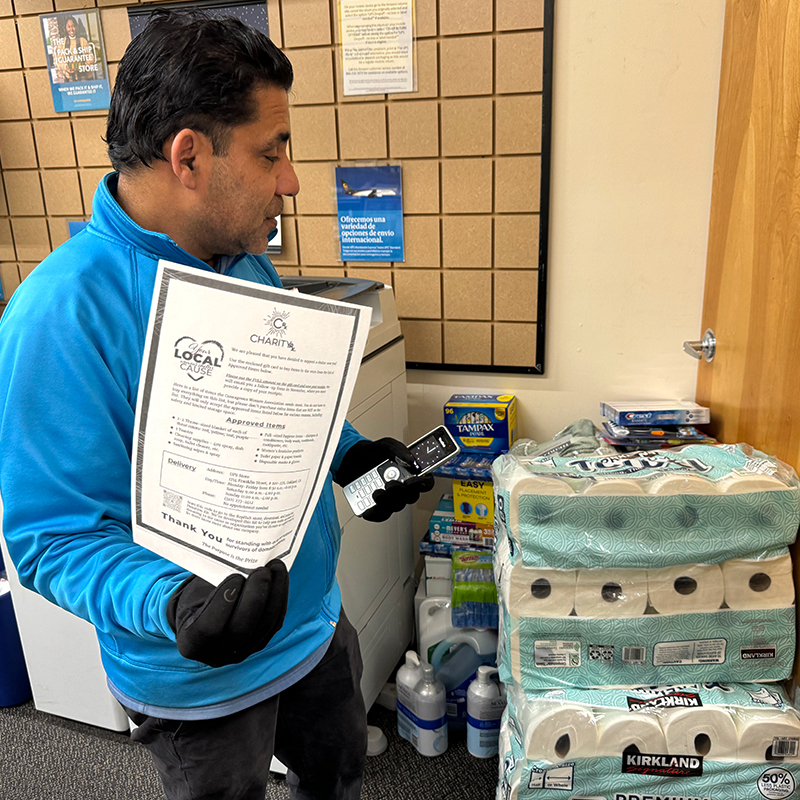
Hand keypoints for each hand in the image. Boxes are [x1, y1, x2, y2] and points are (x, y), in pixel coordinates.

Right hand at [167, 560, 288, 667]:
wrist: (204, 616)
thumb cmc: (197, 599)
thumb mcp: (195, 594)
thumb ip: (212, 585)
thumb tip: (239, 560)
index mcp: (191, 643)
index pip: (209, 628)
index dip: (224, 602)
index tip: (235, 577)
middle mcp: (216, 655)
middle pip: (241, 629)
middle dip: (255, 597)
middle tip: (262, 570)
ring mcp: (241, 652)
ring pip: (264, 627)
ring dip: (274, 594)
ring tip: (276, 568)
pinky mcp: (260, 643)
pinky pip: (274, 623)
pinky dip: (280, 599)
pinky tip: (280, 578)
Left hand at [336, 438, 435, 521]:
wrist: (352, 459)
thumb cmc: (373, 453)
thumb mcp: (386, 445)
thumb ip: (398, 449)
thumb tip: (410, 459)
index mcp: (411, 473)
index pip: (426, 482)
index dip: (422, 484)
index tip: (411, 481)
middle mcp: (404, 487)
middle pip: (411, 497)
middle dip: (400, 492)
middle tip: (389, 484)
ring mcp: (391, 497)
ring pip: (396, 506)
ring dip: (387, 502)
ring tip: (376, 493)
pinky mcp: (379, 505)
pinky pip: (381, 514)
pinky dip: (375, 514)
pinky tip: (368, 510)